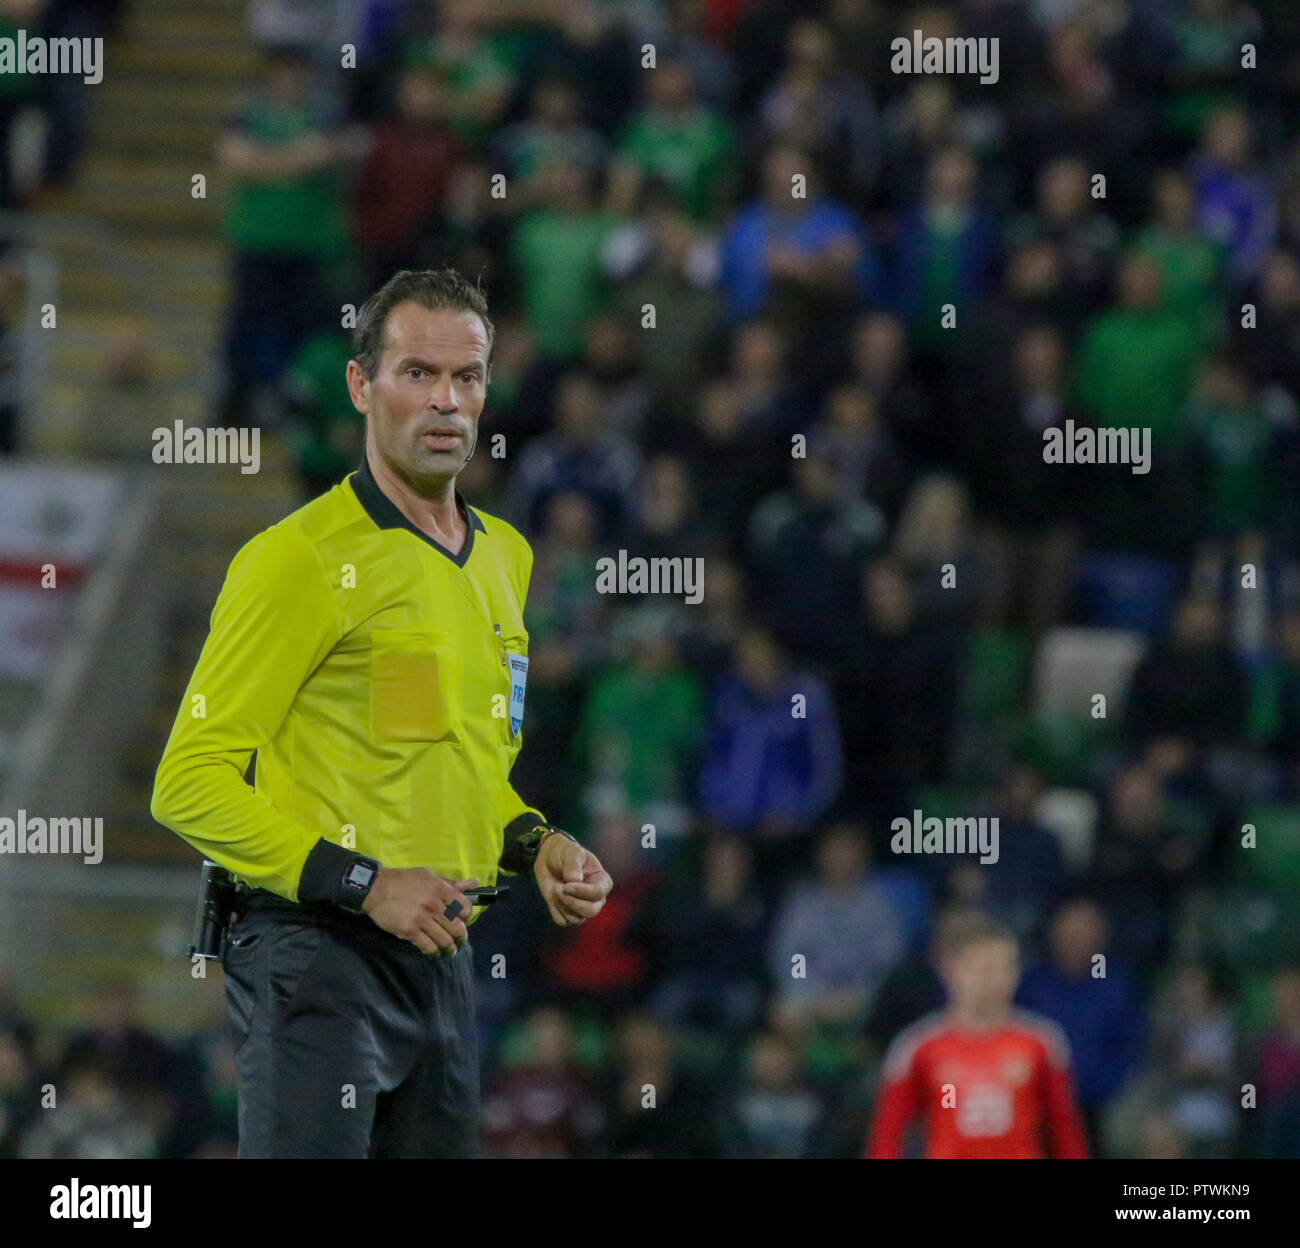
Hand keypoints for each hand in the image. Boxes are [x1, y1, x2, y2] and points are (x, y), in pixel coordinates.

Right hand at [362, 868, 477, 955]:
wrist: (377, 889)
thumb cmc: (404, 880)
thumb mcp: (429, 876)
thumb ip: (451, 883)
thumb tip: (474, 882)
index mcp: (441, 890)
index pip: (465, 907)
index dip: (467, 916)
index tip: (463, 920)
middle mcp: (435, 905)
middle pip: (457, 928)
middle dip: (461, 937)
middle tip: (460, 940)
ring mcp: (422, 920)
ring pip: (444, 940)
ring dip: (450, 949)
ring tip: (450, 951)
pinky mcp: (410, 931)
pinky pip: (428, 946)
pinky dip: (434, 952)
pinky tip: (434, 953)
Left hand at [534, 833, 611, 926]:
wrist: (548, 859)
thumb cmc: (565, 853)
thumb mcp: (571, 852)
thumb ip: (573, 866)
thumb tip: (574, 881)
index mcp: (602, 881)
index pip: (598, 893)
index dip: (583, 891)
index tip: (567, 885)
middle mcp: (595, 898)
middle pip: (591, 911)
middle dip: (573, 903)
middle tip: (559, 889)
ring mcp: (582, 907)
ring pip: (576, 918)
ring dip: (561, 904)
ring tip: (555, 887)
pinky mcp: (567, 913)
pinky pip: (562, 921)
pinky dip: (555, 909)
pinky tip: (553, 895)